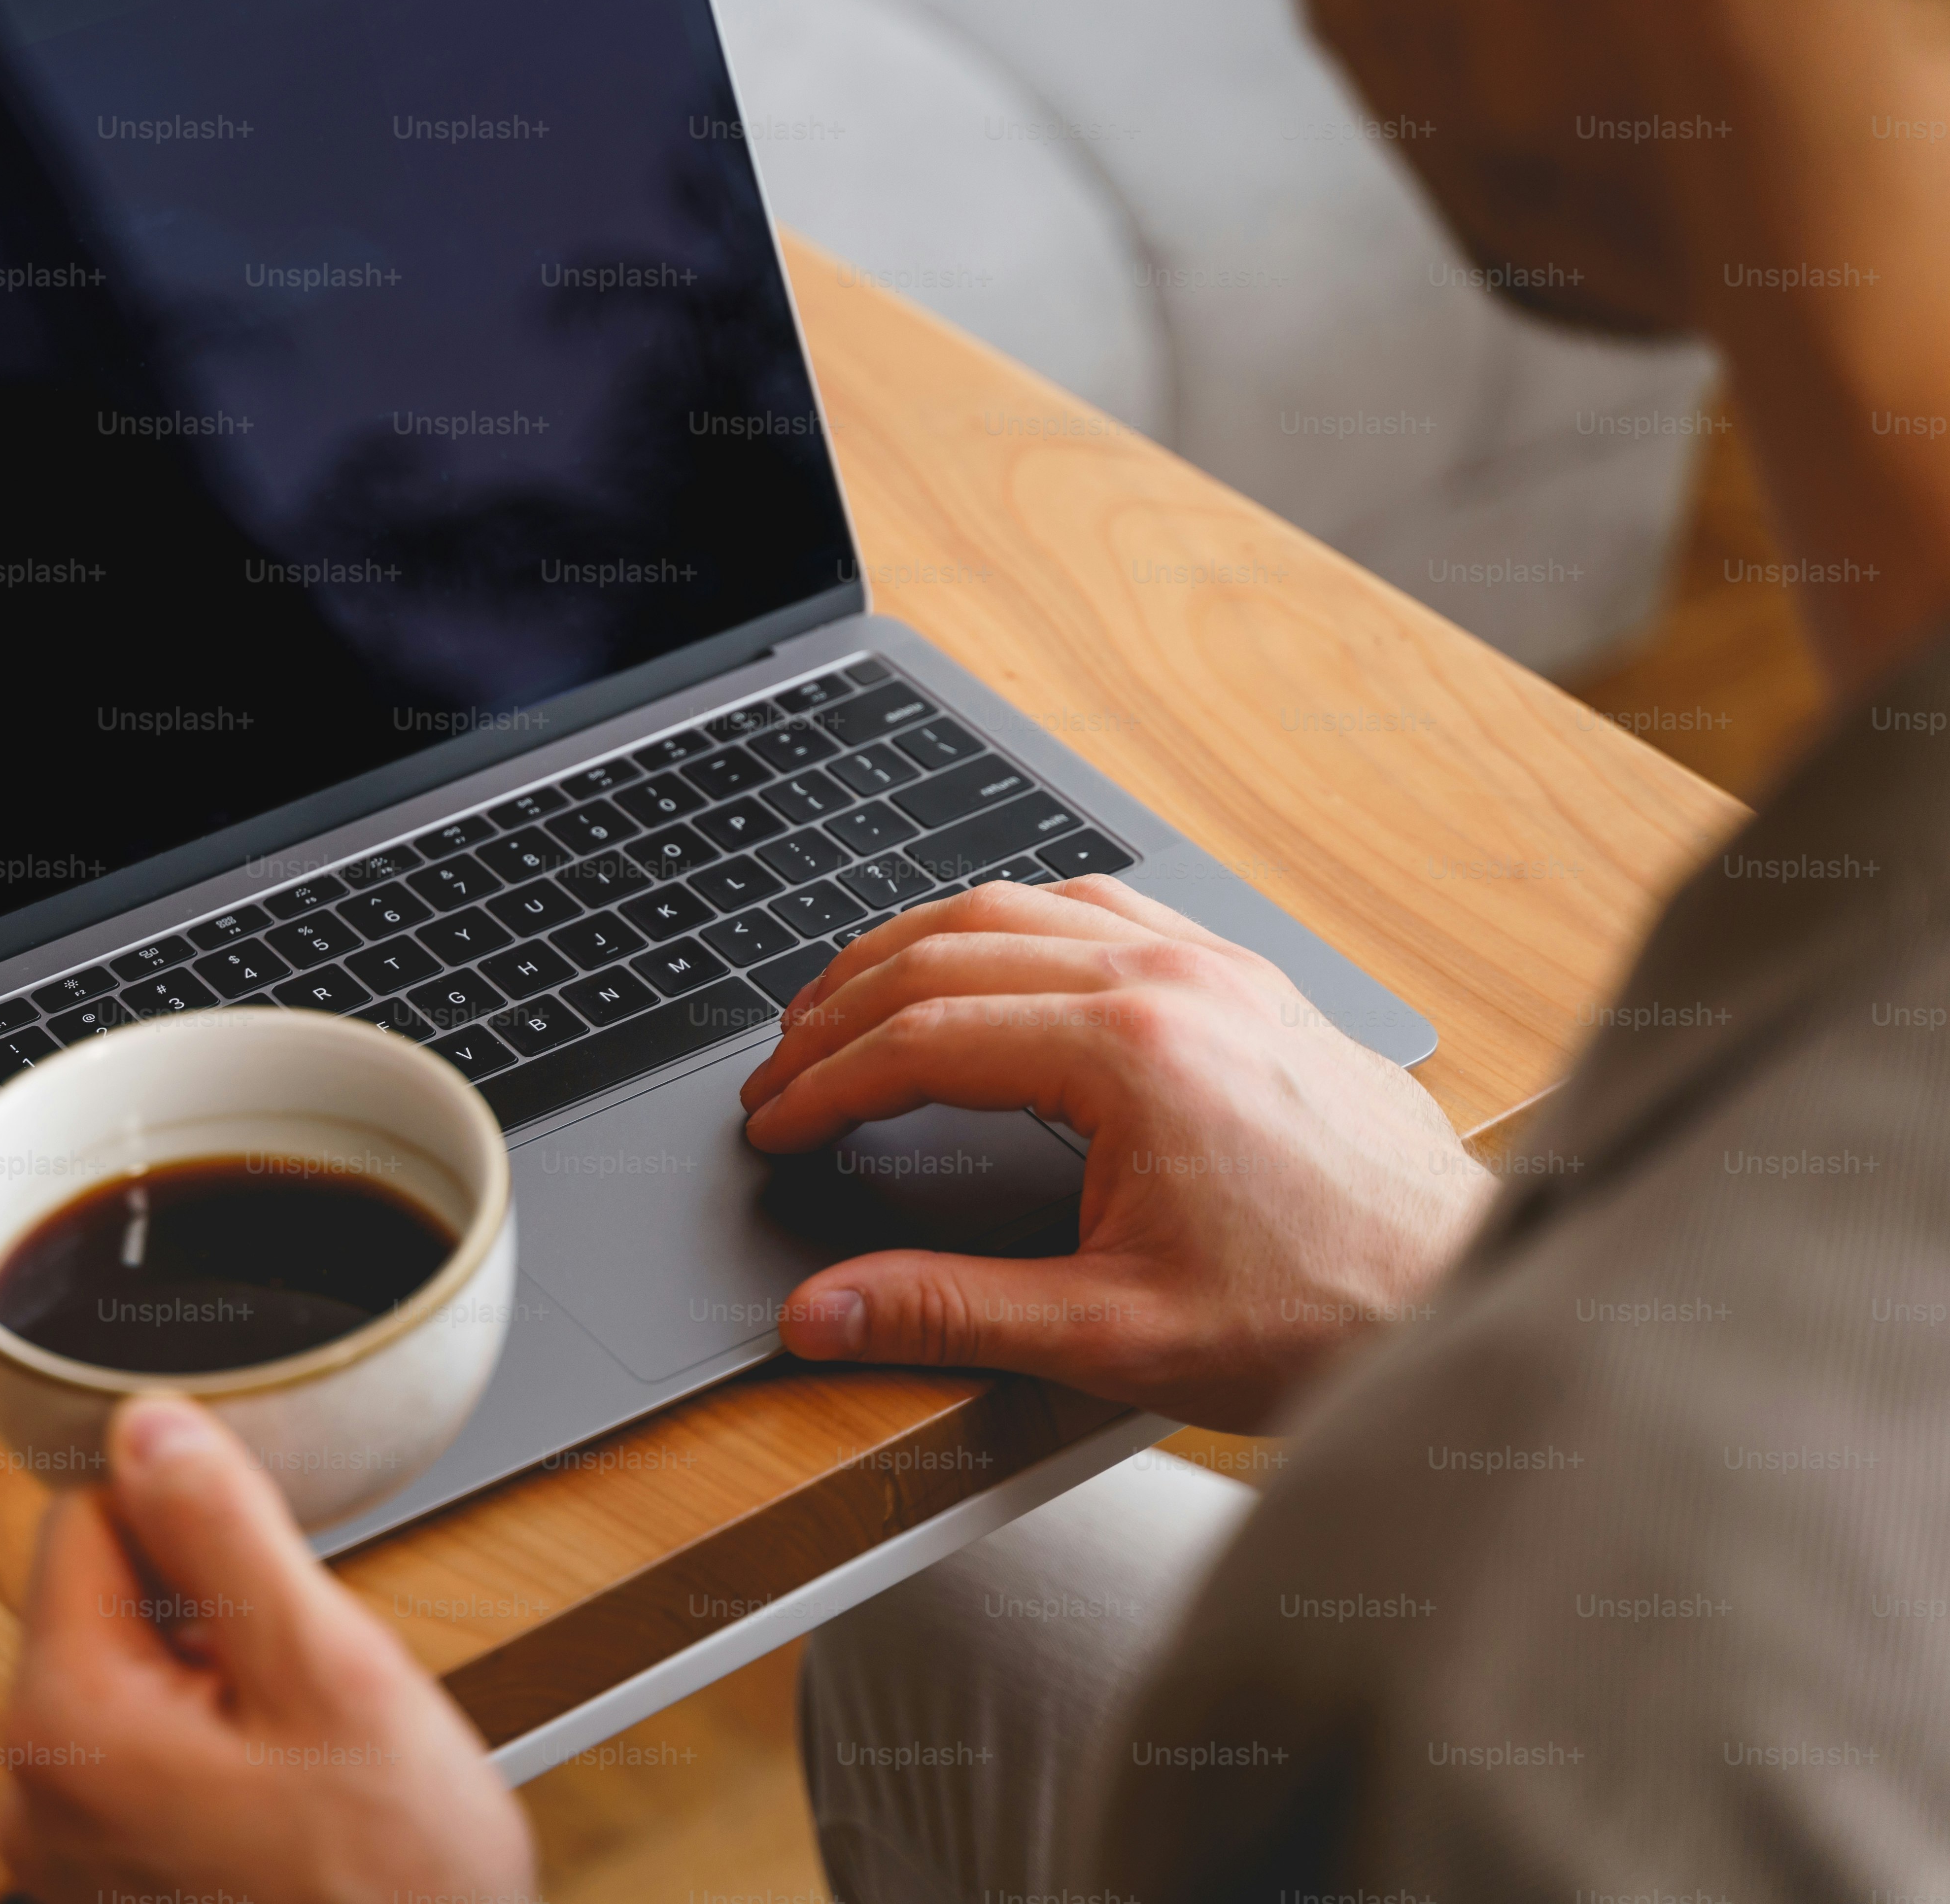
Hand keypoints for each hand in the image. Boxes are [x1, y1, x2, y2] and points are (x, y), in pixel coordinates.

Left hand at [0, 1395, 536, 1903]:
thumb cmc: (396, 1891)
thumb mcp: (330, 1671)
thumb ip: (225, 1530)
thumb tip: (147, 1422)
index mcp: (67, 1720)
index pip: (81, 1515)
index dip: (190, 1513)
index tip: (268, 1566)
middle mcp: (34, 1796)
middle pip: (101, 1600)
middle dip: (207, 1606)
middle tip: (305, 1682)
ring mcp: (64, 1856)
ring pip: (135, 1679)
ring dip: (218, 1683)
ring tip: (304, 1753)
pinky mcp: (108, 1888)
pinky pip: (146, 1762)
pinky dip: (215, 1755)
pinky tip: (287, 1803)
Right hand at [739, 877, 1491, 1431]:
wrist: (1465, 1294)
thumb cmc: (1320, 1313)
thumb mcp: (1112, 1334)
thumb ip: (949, 1312)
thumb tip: (824, 1313)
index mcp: (1132, 1052)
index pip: (923, 1035)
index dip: (825, 1082)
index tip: (775, 1124)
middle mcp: (1170, 979)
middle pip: (951, 948)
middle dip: (842, 1006)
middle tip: (781, 1069)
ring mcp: (1213, 965)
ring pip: (1017, 906)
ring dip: (912, 949)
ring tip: (846, 1005)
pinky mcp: (1242, 978)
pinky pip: (1095, 907)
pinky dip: (1006, 925)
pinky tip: (978, 962)